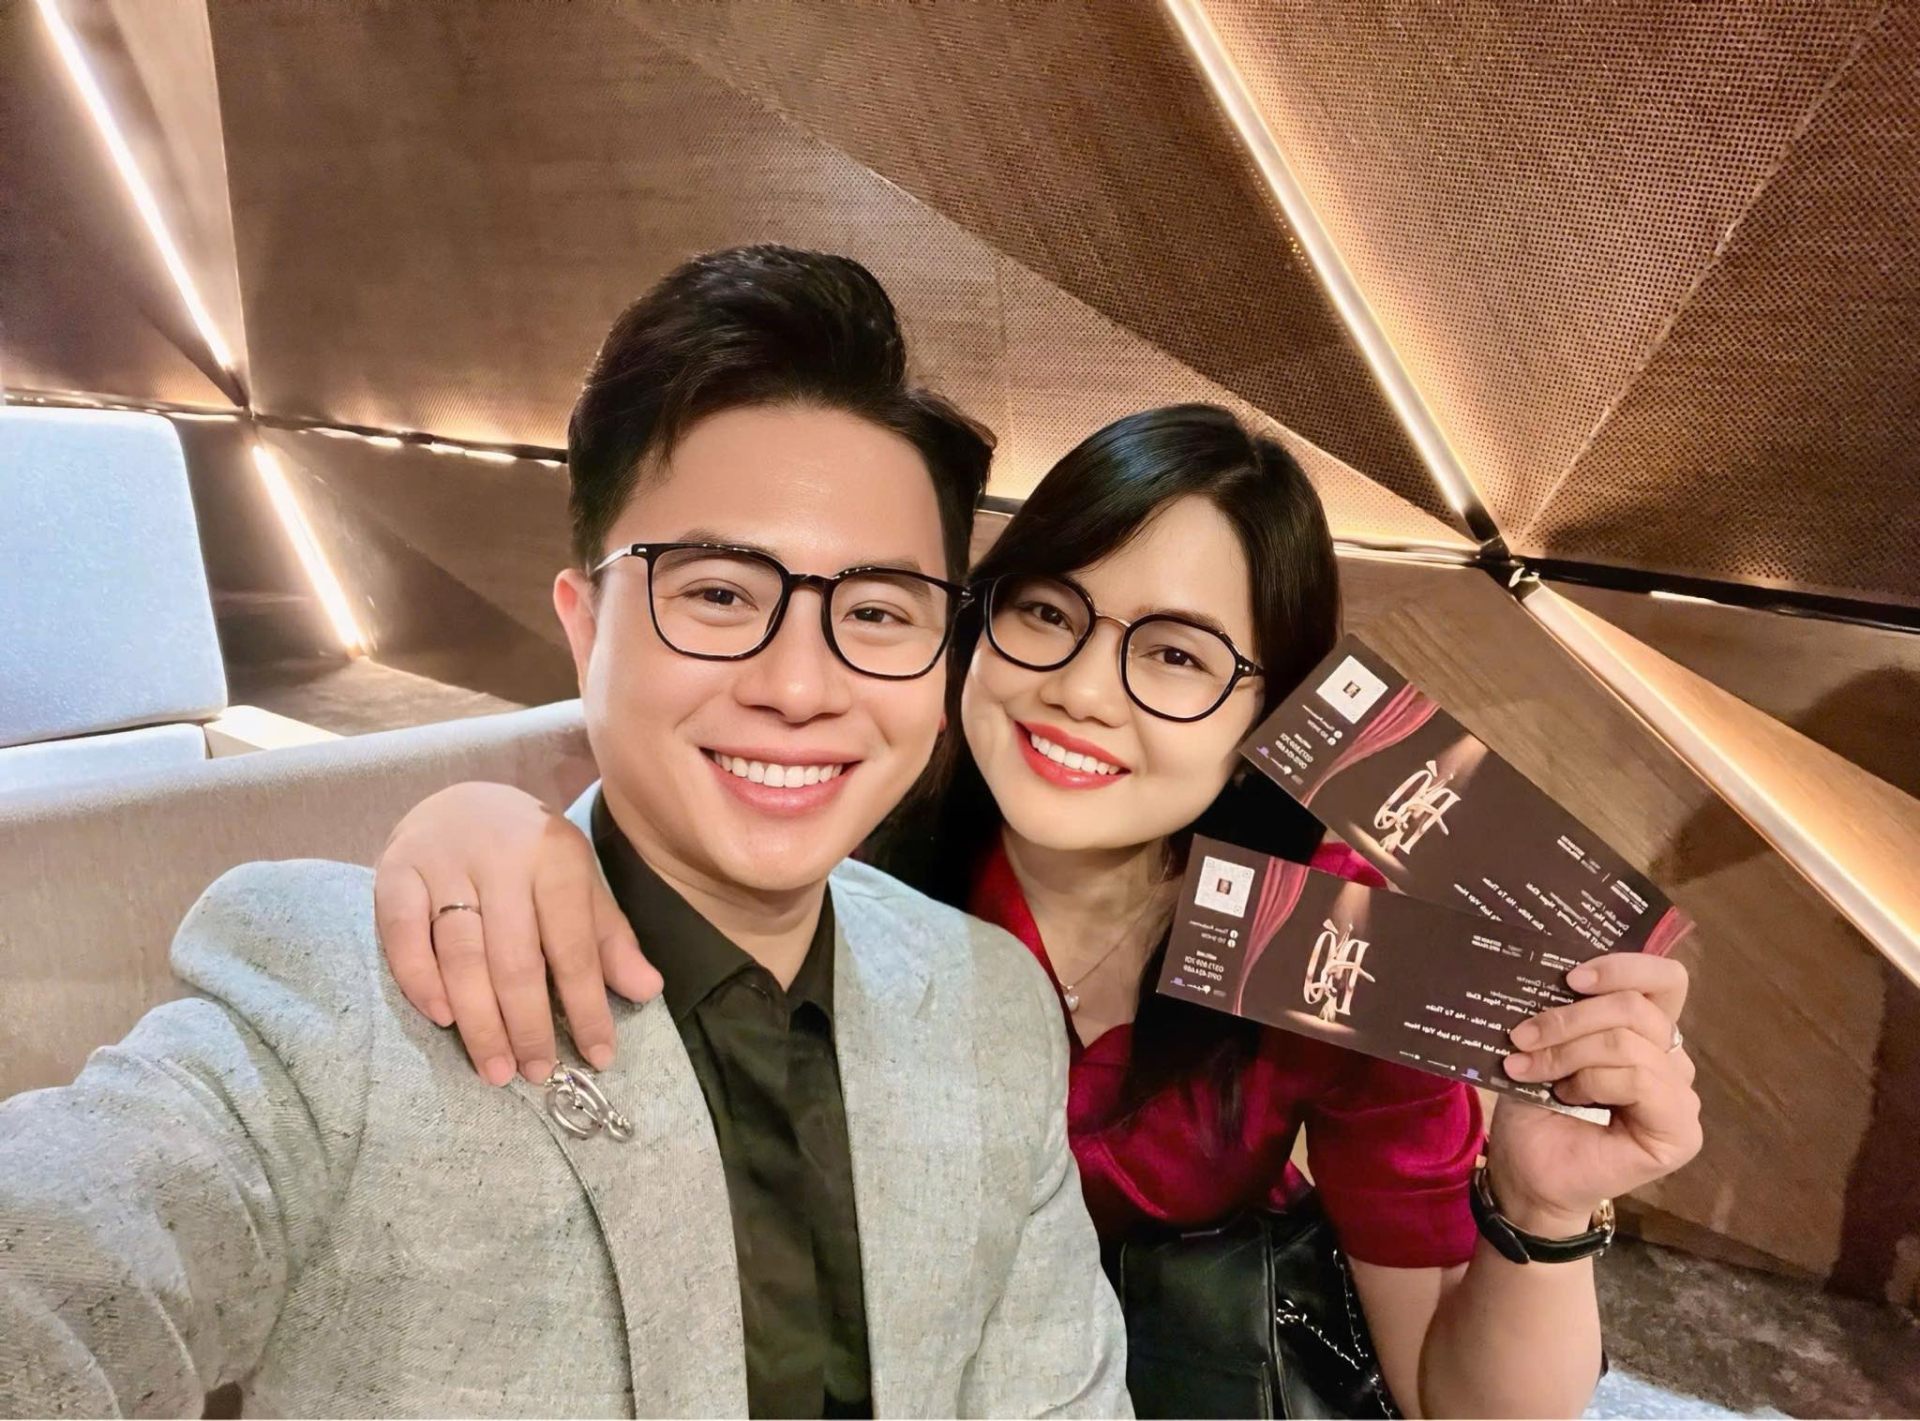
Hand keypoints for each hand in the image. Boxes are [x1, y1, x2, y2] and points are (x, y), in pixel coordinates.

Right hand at [371, 782, 660, 1086]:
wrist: (457, 798)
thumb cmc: (529, 855)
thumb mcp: (579, 883)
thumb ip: (608, 938)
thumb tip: (646, 990)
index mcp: (555, 856)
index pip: (574, 945)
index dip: (588, 1005)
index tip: (598, 1057)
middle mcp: (500, 857)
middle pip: (515, 958)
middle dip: (529, 1024)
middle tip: (537, 1072)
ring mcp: (444, 864)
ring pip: (461, 956)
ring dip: (480, 1021)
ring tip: (497, 1068)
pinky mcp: (394, 873)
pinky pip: (404, 936)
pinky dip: (421, 981)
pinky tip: (443, 1019)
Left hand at [1488, 952, 1701, 1234]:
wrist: (1526, 1171)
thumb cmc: (1535, 1107)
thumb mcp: (1545, 1046)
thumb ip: (1565, 1011)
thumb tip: (1548, 970)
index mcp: (1646, 1029)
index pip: (1665, 978)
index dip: (1622, 966)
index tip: (1569, 977)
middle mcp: (1671, 1058)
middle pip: (1636, 1007)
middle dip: (1570, 1017)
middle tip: (1522, 1036)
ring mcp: (1680, 1095)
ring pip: (1630, 1043)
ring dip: (1568, 1052)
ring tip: (1527, 1069)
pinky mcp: (1680, 1131)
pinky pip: (1641, 1081)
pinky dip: (1594, 1081)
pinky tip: (1566, 1097)